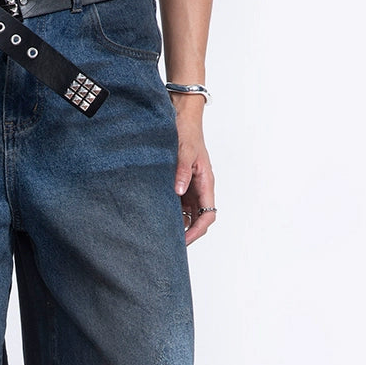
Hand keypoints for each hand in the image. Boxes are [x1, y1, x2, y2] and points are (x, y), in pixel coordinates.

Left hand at [173, 107, 216, 245]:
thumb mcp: (185, 151)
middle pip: (198, 219)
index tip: (184, 241)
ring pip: (187, 214)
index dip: (197, 231)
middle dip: (187, 233)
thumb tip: (179, 191)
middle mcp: (200, 189)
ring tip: (161, 235)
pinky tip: (157, 219)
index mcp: (206, 183)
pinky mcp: (180, 184)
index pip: (208, 216)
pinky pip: (178, 204)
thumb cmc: (187, 133)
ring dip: (178, 225)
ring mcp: (190, 188)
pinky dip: (170, 213)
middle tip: (169, 245)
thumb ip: (182, 171)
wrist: (181, 119)